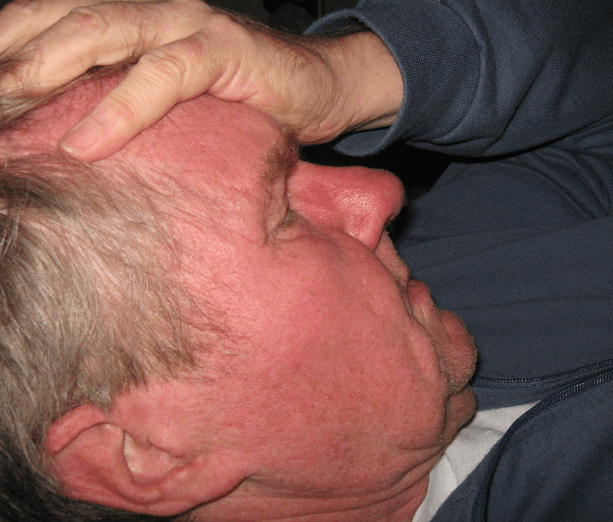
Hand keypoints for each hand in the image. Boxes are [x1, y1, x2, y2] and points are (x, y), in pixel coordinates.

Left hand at [0, 0, 401, 160]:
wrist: (316, 88)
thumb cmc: (239, 104)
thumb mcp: (172, 107)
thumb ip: (126, 108)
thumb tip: (69, 146)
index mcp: (131, 24)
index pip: (52, 23)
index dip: (10, 50)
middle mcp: (151, 13)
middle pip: (61, 18)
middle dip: (12, 55)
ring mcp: (186, 24)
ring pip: (103, 30)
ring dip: (48, 65)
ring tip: (8, 99)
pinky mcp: (222, 49)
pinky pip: (165, 73)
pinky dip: (123, 107)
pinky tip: (86, 144)